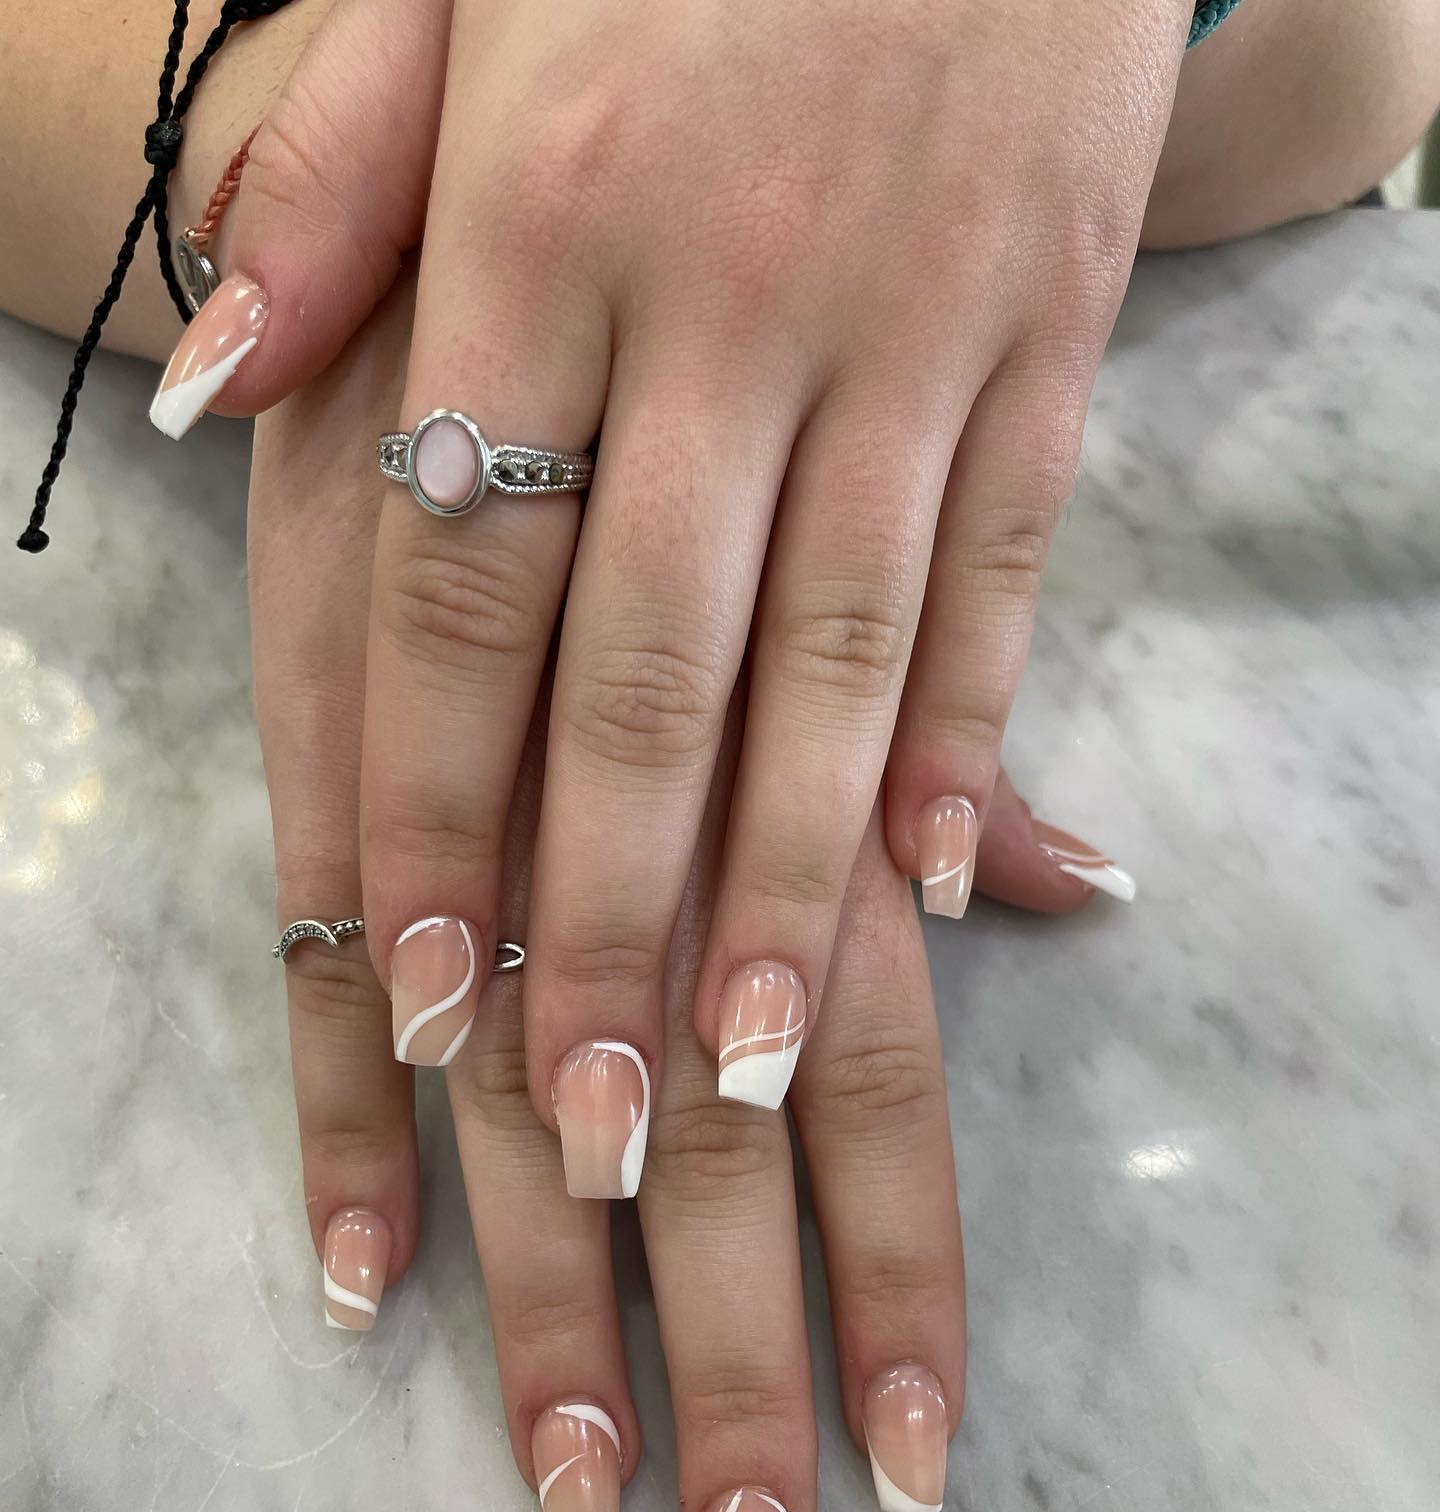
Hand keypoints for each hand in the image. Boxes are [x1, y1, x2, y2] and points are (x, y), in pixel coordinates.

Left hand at [170, 0, 1162, 1189]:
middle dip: (612, 917)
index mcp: (543, 228)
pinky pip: (1010, 568)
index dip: (444, 806)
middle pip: (656, 673)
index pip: (469, 584)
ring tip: (758, 1081)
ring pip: (848, 658)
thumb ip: (326, 185)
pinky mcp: (1051, 329)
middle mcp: (728, 304)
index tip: (419, 997)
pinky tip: (944, 888)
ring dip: (798, 887)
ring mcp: (911, 325)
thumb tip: (215, 395)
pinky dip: (974, 733)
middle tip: (587, 1125)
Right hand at [249, 266, 1120, 1511]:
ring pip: (512, 1101)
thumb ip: (940, 734)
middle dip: (730, 1361)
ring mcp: (456, 793)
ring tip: (577, 1490)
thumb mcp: (848, 533)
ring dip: (542, 1310)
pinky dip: (336, 1134)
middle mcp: (627, 819)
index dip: (893, 1269)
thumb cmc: (704, 391)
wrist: (489, 178)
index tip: (915, 1457)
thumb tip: (1072, 888)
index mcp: (774, 778)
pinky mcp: (318, 746)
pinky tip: (357, 1286)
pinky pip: (315, 975)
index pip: (860, 1075)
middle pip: (700, 1144)